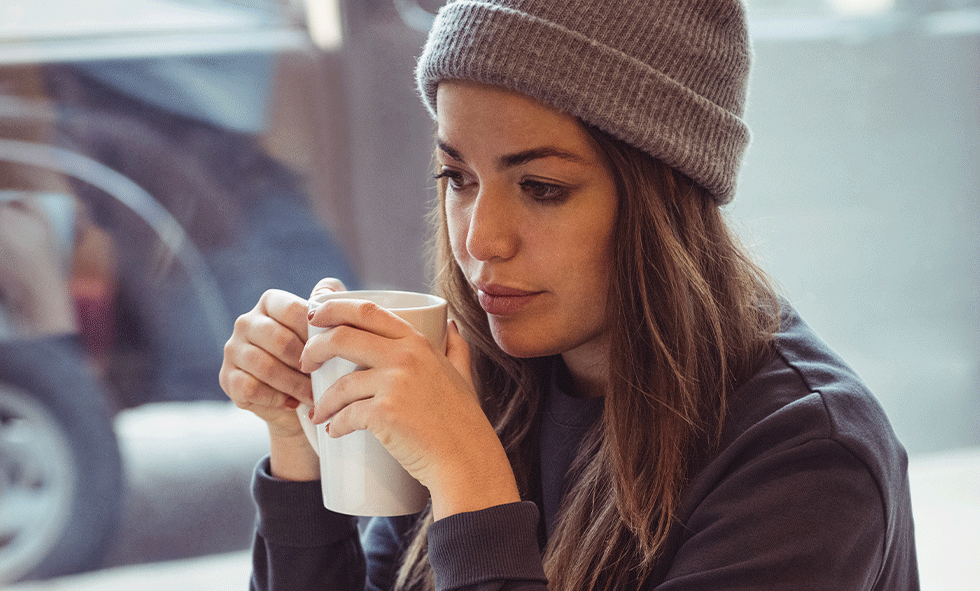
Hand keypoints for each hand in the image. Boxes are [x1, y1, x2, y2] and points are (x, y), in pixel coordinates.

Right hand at [219, 278, 344, 478]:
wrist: (300, 402)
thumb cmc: (317, 357)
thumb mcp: (328, 328)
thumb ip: (330, 301)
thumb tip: (326, 289)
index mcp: (270, 302)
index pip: (294, 310)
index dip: (316, 332)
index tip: (333, 350)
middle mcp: (246, 322)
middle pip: (279, 340)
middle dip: (306, 362)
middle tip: (326, 378)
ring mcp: (233, 350)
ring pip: (265, 366)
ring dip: (295, 384)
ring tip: (313, 394)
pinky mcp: (227, 378)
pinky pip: (251, 388)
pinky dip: (277, 398)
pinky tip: (292, 402)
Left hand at [303, 295, 519, 518]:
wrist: (466, 460)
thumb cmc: (464, 422)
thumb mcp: (463, 376)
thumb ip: (457, 348)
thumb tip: (451, 325)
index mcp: (418, 343)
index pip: (367, 311)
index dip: (334, 309)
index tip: (315, 317)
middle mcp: (405, 356)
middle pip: (343, 338)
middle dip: (315, 348)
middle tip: (305, 364)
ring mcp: (394, 384)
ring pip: (341, 384)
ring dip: (323, 400)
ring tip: (319, 412)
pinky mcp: (384, 413)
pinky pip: (347, 415)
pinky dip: (336, 424)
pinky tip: (333, 430)